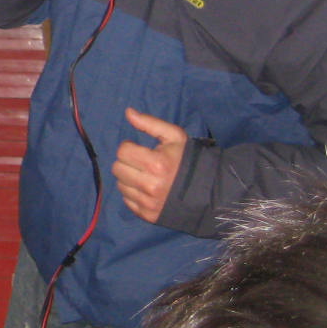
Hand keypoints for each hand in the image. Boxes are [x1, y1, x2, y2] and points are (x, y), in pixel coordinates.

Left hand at [113, 108, 187, 223]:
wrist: (209, 192)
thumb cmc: (189, 160)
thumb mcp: (175, 137)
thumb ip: (150, 123)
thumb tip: (128, 112)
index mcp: (156, 164)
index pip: (122, 152)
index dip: (129, 147)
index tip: (140, 149)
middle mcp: (150, 185)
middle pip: (117, 168)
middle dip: (127, 162)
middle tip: (141, 162)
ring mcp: (148, 202)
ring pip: (120, 185)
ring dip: (129, 178)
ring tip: (145, 176)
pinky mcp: (147, 215)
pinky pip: (127, 200)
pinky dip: (133, 193)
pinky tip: (147, 189)